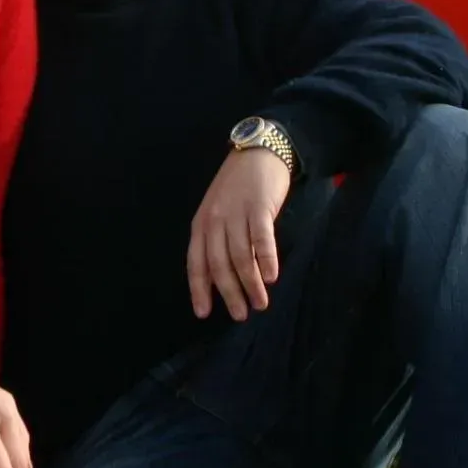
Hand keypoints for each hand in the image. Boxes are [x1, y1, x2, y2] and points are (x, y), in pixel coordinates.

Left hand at [186, 148, 292, 320]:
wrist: (257, 153)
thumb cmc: (237, 188)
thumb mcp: (217, 213)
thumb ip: (216, 241)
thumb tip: (219, 279)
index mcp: (201, 224)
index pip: (196, 262)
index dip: (199, 288)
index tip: (203, 313)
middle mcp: (214, 220)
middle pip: (218, 263)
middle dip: (229, 292)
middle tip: (240, 314)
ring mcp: (235, 213)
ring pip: (240, 255)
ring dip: (250, 283)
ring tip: (260, 303)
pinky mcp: (258, 207)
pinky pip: (261, 238)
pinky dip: (266, 259)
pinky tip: (271, 277)